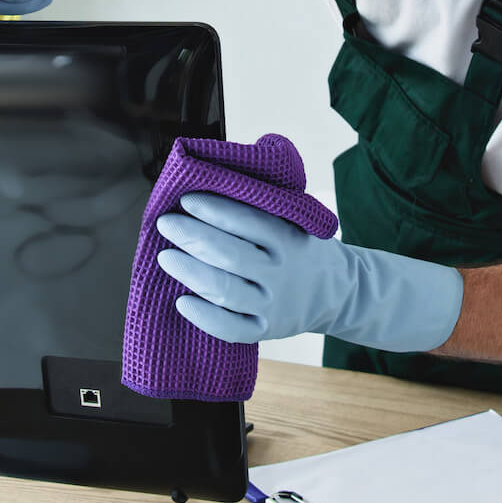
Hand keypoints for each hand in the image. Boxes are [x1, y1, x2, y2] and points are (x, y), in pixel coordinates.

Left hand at [155, 192, 463, 351]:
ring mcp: (273, 305)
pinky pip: (231, 329)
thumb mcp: (294, 219)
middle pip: (231, 256)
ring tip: (164, 257)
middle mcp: (280, 273)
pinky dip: (205, 317)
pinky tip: (181, 301)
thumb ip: (263, 201)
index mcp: (288, 239)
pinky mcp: (265, 330)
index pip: (248, 221)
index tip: (186, 199)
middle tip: (166, 223)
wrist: (337, 292)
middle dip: (193, 237)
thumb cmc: (298, 247)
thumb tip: (214, 172)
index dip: (215, 209)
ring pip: (226, 291)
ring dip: (191, 272)